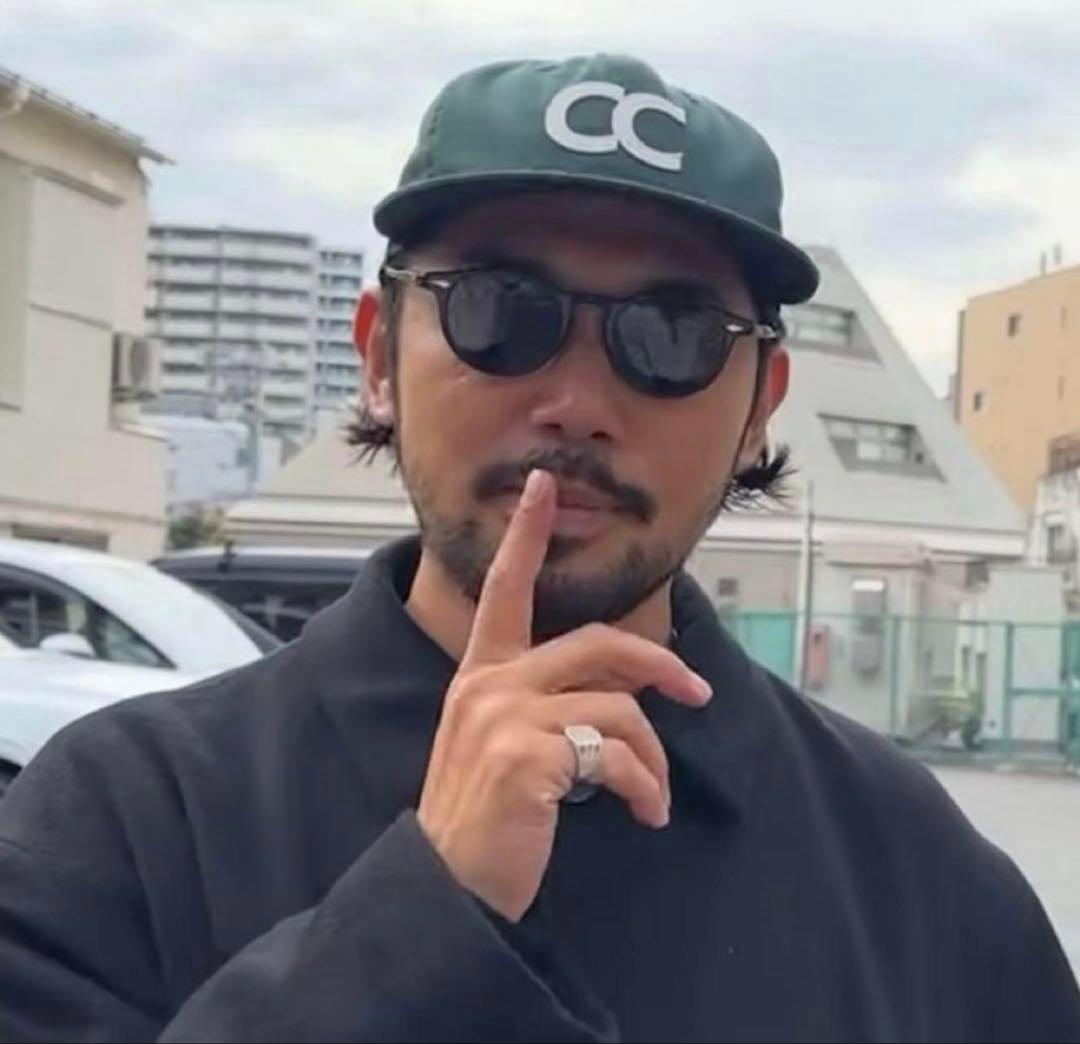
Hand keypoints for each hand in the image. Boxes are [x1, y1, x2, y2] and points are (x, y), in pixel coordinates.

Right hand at [416, 469, 712, 920]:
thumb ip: (542, 706)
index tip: (542, 485)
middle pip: (597, 644)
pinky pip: (617, 754)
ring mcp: (506, 717)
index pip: (505, 591)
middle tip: (696, 692)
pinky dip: (644, 787)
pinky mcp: (528, 756)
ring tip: (652, 798)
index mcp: (480, 675)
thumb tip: (620, 699)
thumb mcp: (501, 746)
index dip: (525, 535)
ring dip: (652, 759)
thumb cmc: (483, 818)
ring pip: (618, 707)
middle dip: (658, 664)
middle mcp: (489, 684)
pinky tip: (643, 815)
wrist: (446, 888)